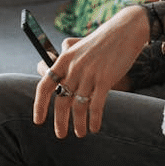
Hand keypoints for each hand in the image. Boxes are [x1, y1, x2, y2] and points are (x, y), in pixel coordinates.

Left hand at [32, 6, 148, 137]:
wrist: (125, 30)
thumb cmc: (101, 41)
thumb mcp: (78, 46)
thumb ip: (65, 59)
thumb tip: (48, 73)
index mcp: (64, 57)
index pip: (45, 85)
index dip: (39, 105)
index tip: (38, 120)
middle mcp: (74, 67)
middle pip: (61, 101)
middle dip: (59, 121)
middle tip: (60, 135)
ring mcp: (89, 73)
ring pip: (78, 107)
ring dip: (78, 124)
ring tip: (80, 133)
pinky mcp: (105, 79)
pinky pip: (96, 106)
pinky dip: (94, 120)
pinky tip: (94, 127)